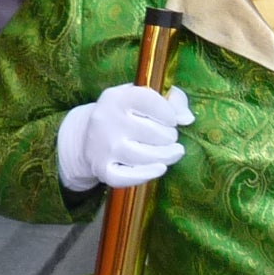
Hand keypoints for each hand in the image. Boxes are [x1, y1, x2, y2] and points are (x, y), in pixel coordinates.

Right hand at [55, 83, 192, 191]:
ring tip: (172, 152)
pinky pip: (131, 177)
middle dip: (170, 137)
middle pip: (156, 134)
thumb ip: (172, 100)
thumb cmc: (125, 114)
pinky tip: (160, 168)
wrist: (86, 136)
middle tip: (168, 137)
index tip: (171, 120)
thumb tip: (187, 119)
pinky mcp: (102, 169)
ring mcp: (104, 147)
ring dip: (167, 156)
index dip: (169, 113)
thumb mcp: (143, 97)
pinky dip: (148, 174)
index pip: (151, 102)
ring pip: (148, 157)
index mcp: (117, 98)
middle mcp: (107, 121)